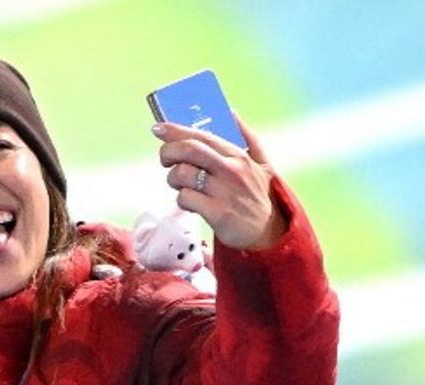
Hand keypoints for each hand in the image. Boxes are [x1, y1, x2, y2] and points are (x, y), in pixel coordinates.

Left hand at [153, 117, 285, 250]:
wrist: (266, 232)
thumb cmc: (257, 195)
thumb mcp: (261, 163)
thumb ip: (247, 137)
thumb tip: (231, 112)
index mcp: (238, 154)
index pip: (202, 135)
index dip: (176, 130)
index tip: (158, 128)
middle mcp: (231, 170)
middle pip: (189, 150)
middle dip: (168, 151)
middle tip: (165, 159)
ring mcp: (224, 191)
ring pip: (182, 174)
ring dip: (173, 179)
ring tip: (180, 184)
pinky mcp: (217, 213)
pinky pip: (185, 198)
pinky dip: (181, 200)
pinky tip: (190, 203)